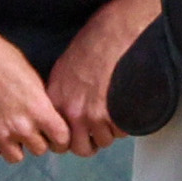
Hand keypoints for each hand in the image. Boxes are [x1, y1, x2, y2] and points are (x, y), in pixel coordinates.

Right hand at [0, 33, 69, 161]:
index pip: (62, 140)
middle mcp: (22, 127)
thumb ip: (43, 106)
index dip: (60, 140)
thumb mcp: (35, 81)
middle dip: (37, 141)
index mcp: (40, 111)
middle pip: (40, 150)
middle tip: (29, 130)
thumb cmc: (6, 61)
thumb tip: (50, 122)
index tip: (55, 136)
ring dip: (15, 147)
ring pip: (16, 158)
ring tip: (10, 132)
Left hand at [45, 18, 133, 158]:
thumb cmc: (93, 43)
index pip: (57, 138)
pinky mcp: (112, 113)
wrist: (115, 33)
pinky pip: (121, 132)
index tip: (79, 134)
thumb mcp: (64, 69)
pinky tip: (125, 109)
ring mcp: (92, 115)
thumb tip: (66, 108)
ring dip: (111, 132)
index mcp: (56, 100)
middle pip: (80, 147)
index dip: (71, 138)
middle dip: (92, 142)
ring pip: (103, 141)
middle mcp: (71, 111)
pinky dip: (125, 125)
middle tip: (100, 133)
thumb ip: (63, 93)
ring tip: (115, 116)